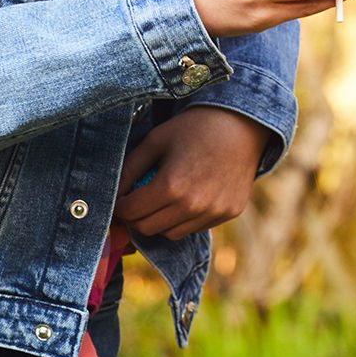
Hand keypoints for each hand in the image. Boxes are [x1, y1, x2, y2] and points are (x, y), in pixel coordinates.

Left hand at [113, 107, 267, 239]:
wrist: (243, 123)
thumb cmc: (195, 127)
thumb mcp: (156, 139)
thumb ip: (129, 168)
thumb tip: (112, 194)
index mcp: (171, 186)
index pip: (131, 212)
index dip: (120, 205)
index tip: (121, 198)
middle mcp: (193, 206)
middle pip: (148, 228)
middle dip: (137, 216)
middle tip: (140, 199)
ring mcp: (213, 212)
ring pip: (171, 233)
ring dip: (162, 220)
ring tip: (167, 197)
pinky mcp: (229, 213)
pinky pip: (196, 227)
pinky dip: (187, 218)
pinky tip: (192, 195)